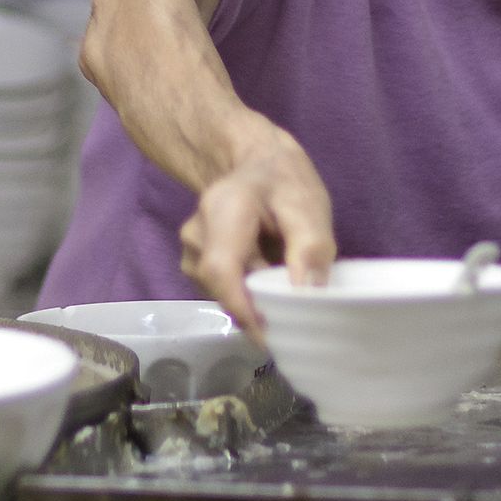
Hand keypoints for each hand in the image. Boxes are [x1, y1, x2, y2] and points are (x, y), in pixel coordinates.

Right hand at [177, 125, 334, 335]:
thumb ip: (309, 247)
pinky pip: (222, 290)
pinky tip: (266, 276)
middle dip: (259, 306)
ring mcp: (190, 248)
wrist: (256, 163)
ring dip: (255, 298)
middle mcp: (196, 231)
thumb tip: (306, 294)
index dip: (243, 309)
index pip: (220, 270)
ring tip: (283, 281)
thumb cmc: (284, 182)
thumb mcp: (308, 205)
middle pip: (222, 287)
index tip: (272, 337)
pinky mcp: (194, 263)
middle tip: (296, 314)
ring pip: (222, 292)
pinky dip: (247, 292)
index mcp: (222, 209)